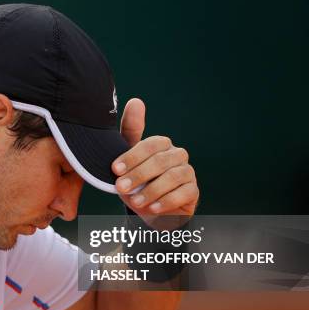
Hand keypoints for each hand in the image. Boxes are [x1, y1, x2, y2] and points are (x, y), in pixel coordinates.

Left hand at [111, 98, 198, 220]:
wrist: (149, 208)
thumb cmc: (137, 180)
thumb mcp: (128, 159)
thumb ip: (131, 132)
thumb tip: (136, 101)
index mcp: (161, 145)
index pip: (150, 145)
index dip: (132, 157)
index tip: (115, 169)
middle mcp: (177, 155)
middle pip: (160, 161)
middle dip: (138, 175)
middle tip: (121, 187)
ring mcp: (188, 172)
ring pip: (173, 177)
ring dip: (151, 190)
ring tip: (135, 201)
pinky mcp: (193, 191)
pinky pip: (184, 193)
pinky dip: (166, 201)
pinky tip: (153, 207)